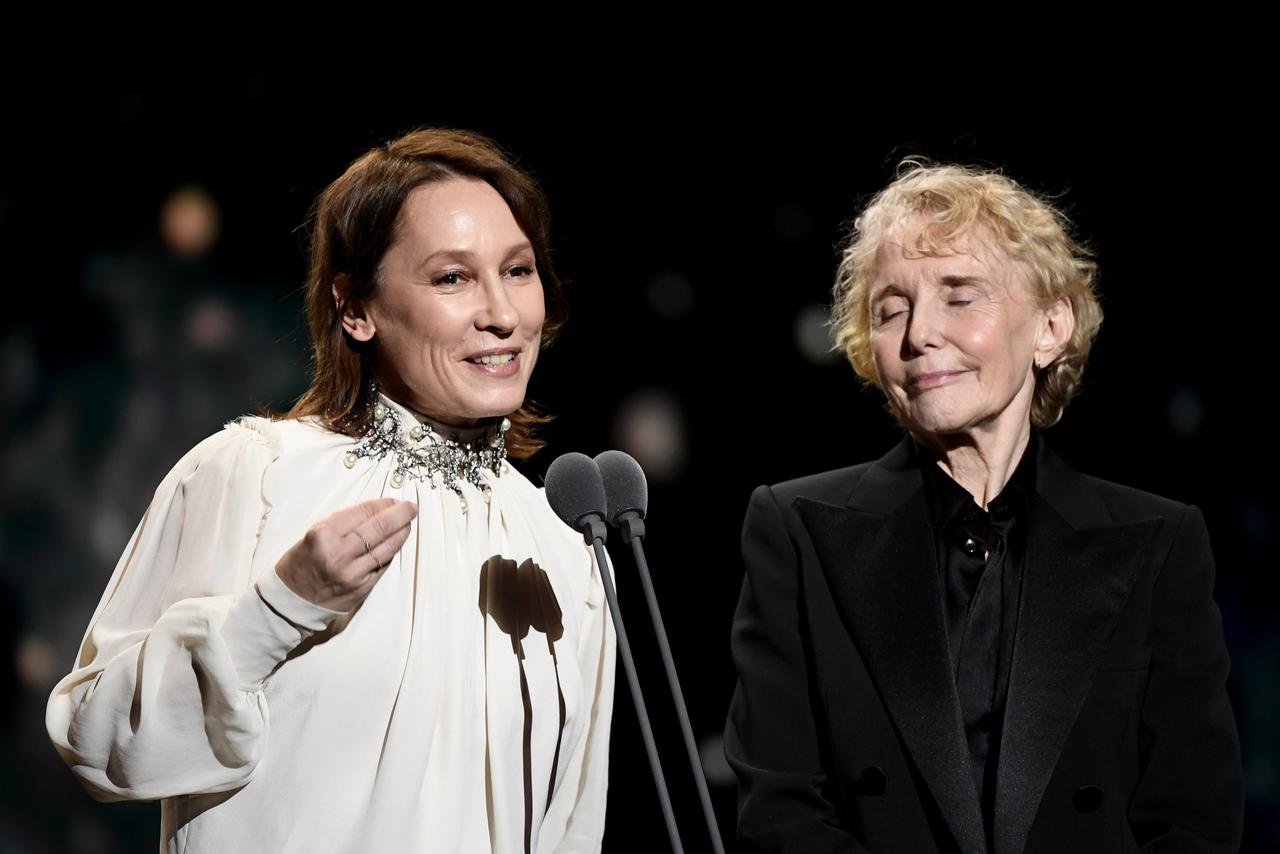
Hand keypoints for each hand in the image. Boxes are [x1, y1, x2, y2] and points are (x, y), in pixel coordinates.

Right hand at [275, 498, 417, 610]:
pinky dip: (391, 552)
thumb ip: (344, 523)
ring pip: (387, 547)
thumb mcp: (315, 534)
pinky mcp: (362, 588)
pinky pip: (383, 565)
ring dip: (402, 533)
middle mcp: (339, 553)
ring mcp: (352, 573)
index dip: (383, 504)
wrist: (291, 599)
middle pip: (380, 528)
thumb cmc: (301, 563)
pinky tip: (396, 543)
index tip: (393, 500)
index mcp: (324, 534)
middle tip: (411, 508)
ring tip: (408, 523)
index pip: (364, 512)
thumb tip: (376, 511)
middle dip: (401, 514)